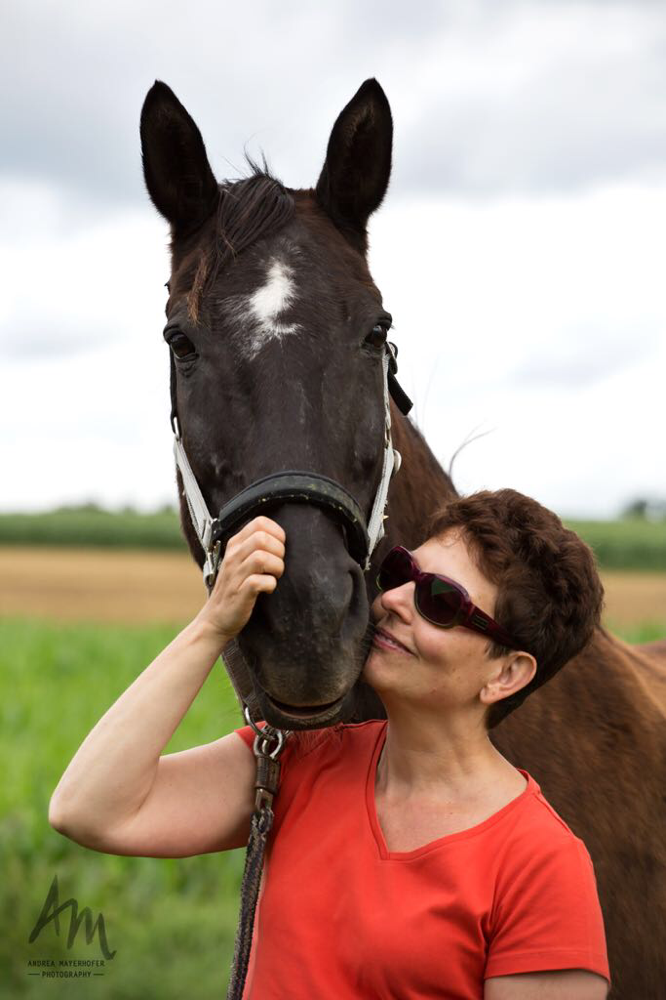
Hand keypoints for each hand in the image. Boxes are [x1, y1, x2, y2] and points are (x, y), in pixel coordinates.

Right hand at [194, 516, 285, 643]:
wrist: (216, 619)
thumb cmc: (235, 588)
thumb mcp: (241, 561)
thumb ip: (255, 547)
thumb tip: (282, 539)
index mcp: (235, 544)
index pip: (260, 522)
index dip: (277, 533)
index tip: (278, 549)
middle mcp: (233, 556)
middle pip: (262, 538)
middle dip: (279, 551)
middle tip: (277, 566)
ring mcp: (235, 574)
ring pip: (262, 557)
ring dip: (277, 567)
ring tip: (274, 576)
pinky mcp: (239, 593)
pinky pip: (259, 582)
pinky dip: (270, 585)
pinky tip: (268, 590)